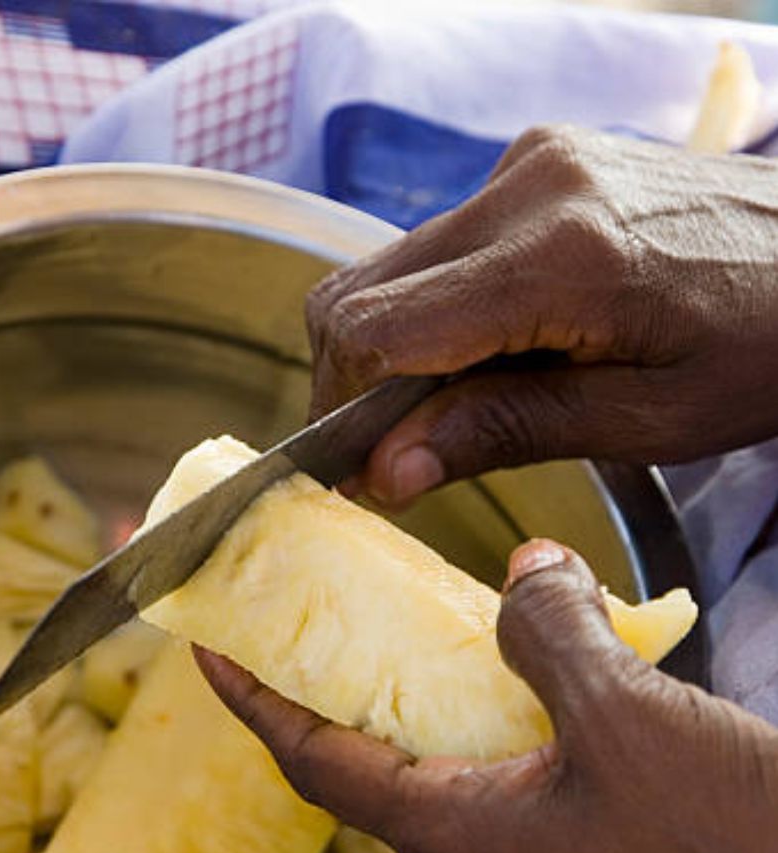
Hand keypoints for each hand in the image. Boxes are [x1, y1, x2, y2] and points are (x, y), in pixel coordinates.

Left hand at [196, 539, 777, 852]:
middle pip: (365, 753)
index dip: (249, 697)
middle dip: (331, 680)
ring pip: (439, 754)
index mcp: (455, 836)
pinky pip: (502, 762)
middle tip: (315, 612)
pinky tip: (528, 659)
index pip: (310, 756)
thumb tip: (526, 567)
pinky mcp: (573, 842)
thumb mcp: (627, 724)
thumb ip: (552, 635)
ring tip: (414, 618)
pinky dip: (493, 703)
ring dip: (419, 685)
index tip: (205, 646)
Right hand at [307, 125, 777, 506]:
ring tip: (449, 396)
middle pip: (360, 290)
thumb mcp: (644, 418)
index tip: (352, 467)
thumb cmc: (765, 347)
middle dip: (351, 379)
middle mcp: (529, 187)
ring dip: (390, 341)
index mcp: (562, 258)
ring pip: (390, 263)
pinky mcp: (535, 159)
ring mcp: (529, 161)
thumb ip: (504, 432)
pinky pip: (438, 241)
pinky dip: (432, 303)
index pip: (379, 328)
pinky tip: (489, 338)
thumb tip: (387, 470)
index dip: (341, 406)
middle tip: (391, 445)